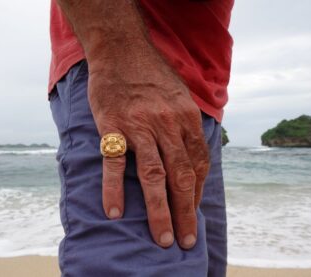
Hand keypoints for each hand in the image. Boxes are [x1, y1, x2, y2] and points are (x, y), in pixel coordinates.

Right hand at [88, 53, 209, 248]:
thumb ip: (185, 124)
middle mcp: (167, 125)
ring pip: (153, 175)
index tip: (194, 211)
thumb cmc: (150, 74)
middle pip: (180, 176)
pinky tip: (116, 211)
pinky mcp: (113, 126)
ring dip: (159, 210)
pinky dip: (114, 188)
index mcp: (185, 118)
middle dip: (185, 212)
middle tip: (185, 240)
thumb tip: (191, 151)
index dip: (196, 191)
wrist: (122, 49)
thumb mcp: (179, 95)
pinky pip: (114, 162)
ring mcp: (140, 126)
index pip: (197, 164)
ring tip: (162, 237)